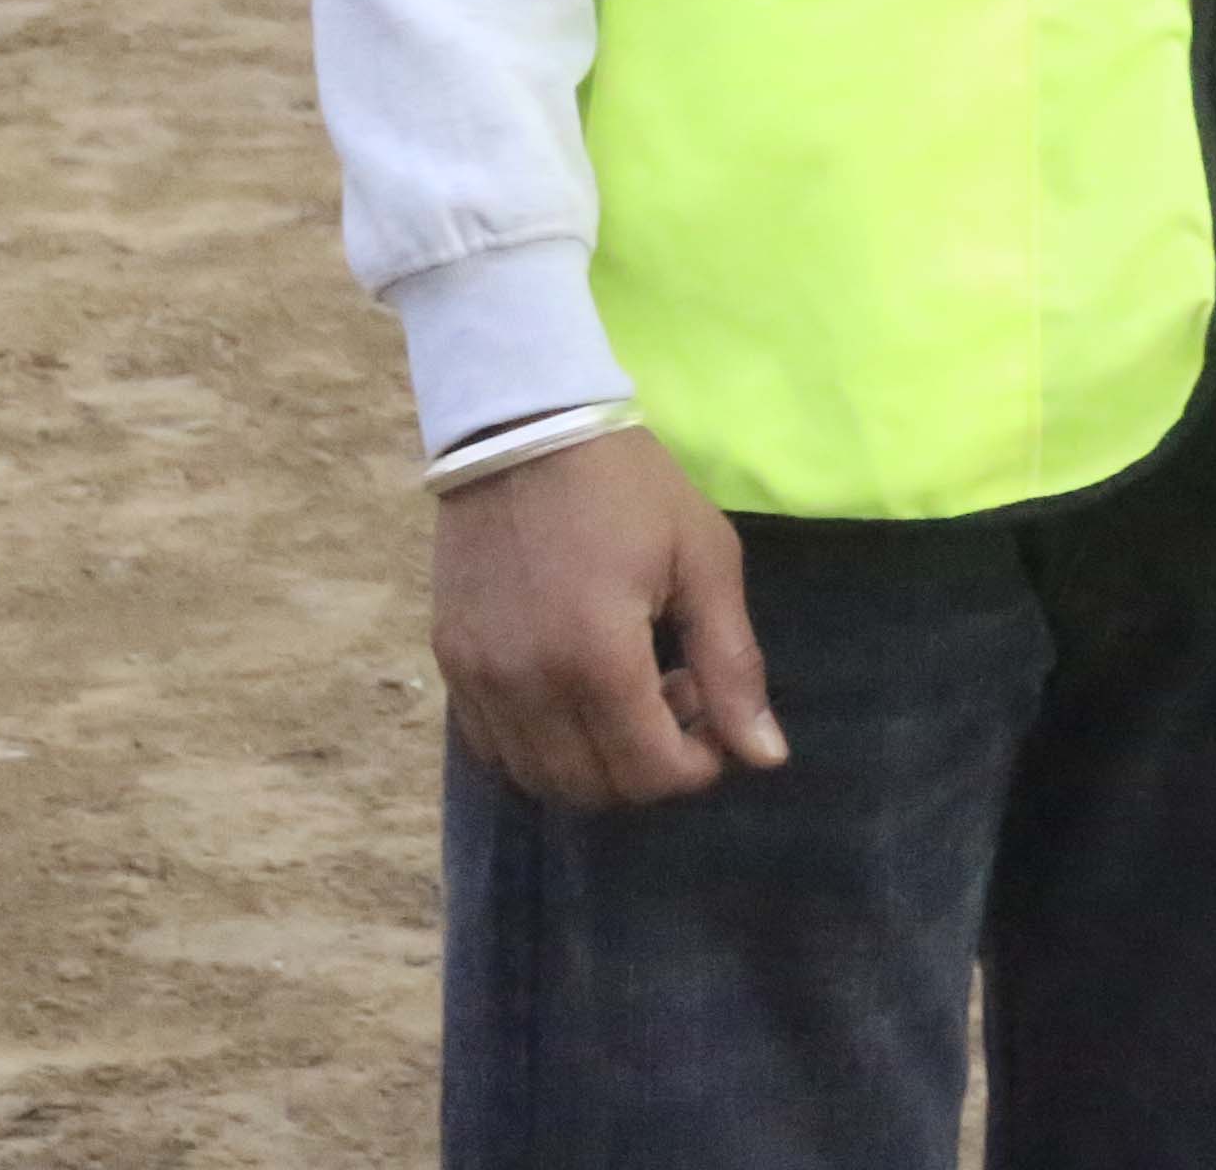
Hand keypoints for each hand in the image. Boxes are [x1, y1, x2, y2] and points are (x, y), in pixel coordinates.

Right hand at [432, 426, 784, 812]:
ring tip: (627, 690)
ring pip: (540, 778)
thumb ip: (733, 666)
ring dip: (595, 761)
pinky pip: (493, 747)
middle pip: (595, 789)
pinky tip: (572, 691)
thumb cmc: (629, 486)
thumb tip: (766, 758)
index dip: (699, 764)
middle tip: (675, 691)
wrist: (523, 426)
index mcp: (598, 659)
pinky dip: (541, 746)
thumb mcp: (704, 560)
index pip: (651, 773)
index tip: (713, 710)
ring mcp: (478, 679)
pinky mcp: (448, 663)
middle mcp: (527, 685)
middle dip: (651, 764)